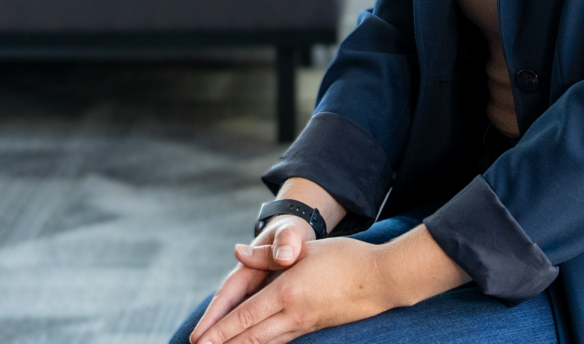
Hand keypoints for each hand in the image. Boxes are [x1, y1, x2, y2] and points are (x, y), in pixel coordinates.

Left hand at [190, 235, 391, 343]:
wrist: (383, 279)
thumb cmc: (346, 257)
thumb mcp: (306, 249)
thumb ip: (268, 254)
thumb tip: (238, 252)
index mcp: (288, 291)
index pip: (245, 316)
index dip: (220, 330)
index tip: (200, 340)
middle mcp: (294, 314)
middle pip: (251, 337)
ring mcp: (306, 324)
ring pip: (266, 343)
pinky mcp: (316, 328)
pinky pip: (283, 341)